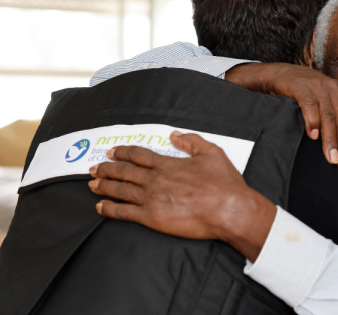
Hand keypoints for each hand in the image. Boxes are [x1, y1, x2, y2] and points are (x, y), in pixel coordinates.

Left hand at [88, 131, 275, 261]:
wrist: (229, 210)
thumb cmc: (224, 184)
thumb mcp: (212, 153)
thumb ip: (192, 141)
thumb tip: (175, 135)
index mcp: (168, 164)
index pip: (138, 155)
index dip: (121, 152)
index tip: (111, 152)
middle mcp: (155, 180)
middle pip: (123, 171)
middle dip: (106, 169)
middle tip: (94, 168)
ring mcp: (151, 199)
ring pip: (119, 190)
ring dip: (103, 186)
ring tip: (92, 184)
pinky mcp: (151, 218)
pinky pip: (123, 212)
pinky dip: (109, 208)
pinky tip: (100, 207)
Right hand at [226, 62, 337, 170]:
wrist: (284, 75)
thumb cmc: (310, 95)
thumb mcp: (328, 104)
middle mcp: (336, 90)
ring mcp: (320, 87)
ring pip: (329, 116)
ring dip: (330, 139)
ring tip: (330, 157)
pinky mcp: (302, 87)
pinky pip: (310, 105)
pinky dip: (313, 121)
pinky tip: (313, 137)